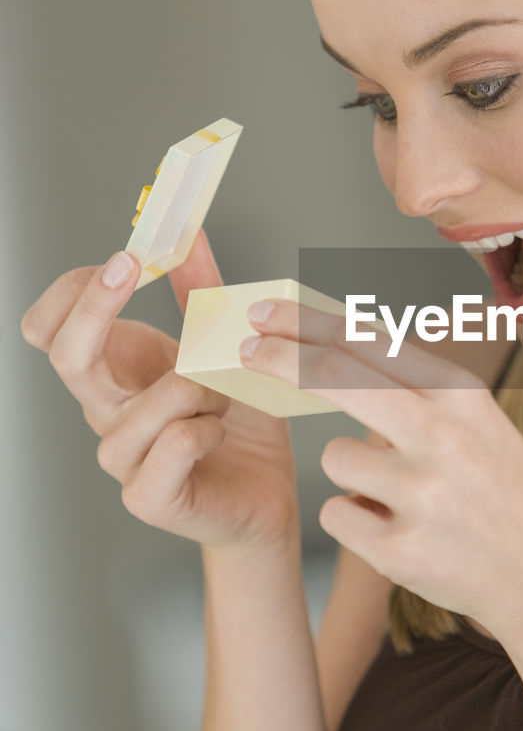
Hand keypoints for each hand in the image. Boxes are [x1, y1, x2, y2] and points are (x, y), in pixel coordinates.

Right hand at [21, 230, 300, 558]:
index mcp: (112, 372)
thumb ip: (202, 293)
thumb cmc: (239, 422)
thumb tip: (191, 234)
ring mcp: (122, 457)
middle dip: (96, 305)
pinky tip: (219, 431)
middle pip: (66, 355)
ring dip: (196, 388)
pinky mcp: (148, 497)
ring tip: (224, 397)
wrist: (264, 493)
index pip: (49, 327)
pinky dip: (204, 429)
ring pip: (141, 405)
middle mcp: (106, 412)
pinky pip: (171, 446)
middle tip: (133, 268)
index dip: (74, 289)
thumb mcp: (223, 346)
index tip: (126, 258)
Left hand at [240, 298, 522, 639]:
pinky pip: (338, 516)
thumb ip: (422, 395)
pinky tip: (402, 534)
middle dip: (282, 358)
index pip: (371, 344)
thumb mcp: (484, 427)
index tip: (268, 314)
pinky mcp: (400, 551)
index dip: (310, 325)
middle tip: (244, 348)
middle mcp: (442, 437)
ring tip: (403, 499)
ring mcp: (421, 496)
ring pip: (334, 459)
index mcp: (464, 398)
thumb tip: (345, 352)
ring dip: (351, 474)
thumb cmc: (517, 499)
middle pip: (337, 379)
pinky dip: (358, 523)